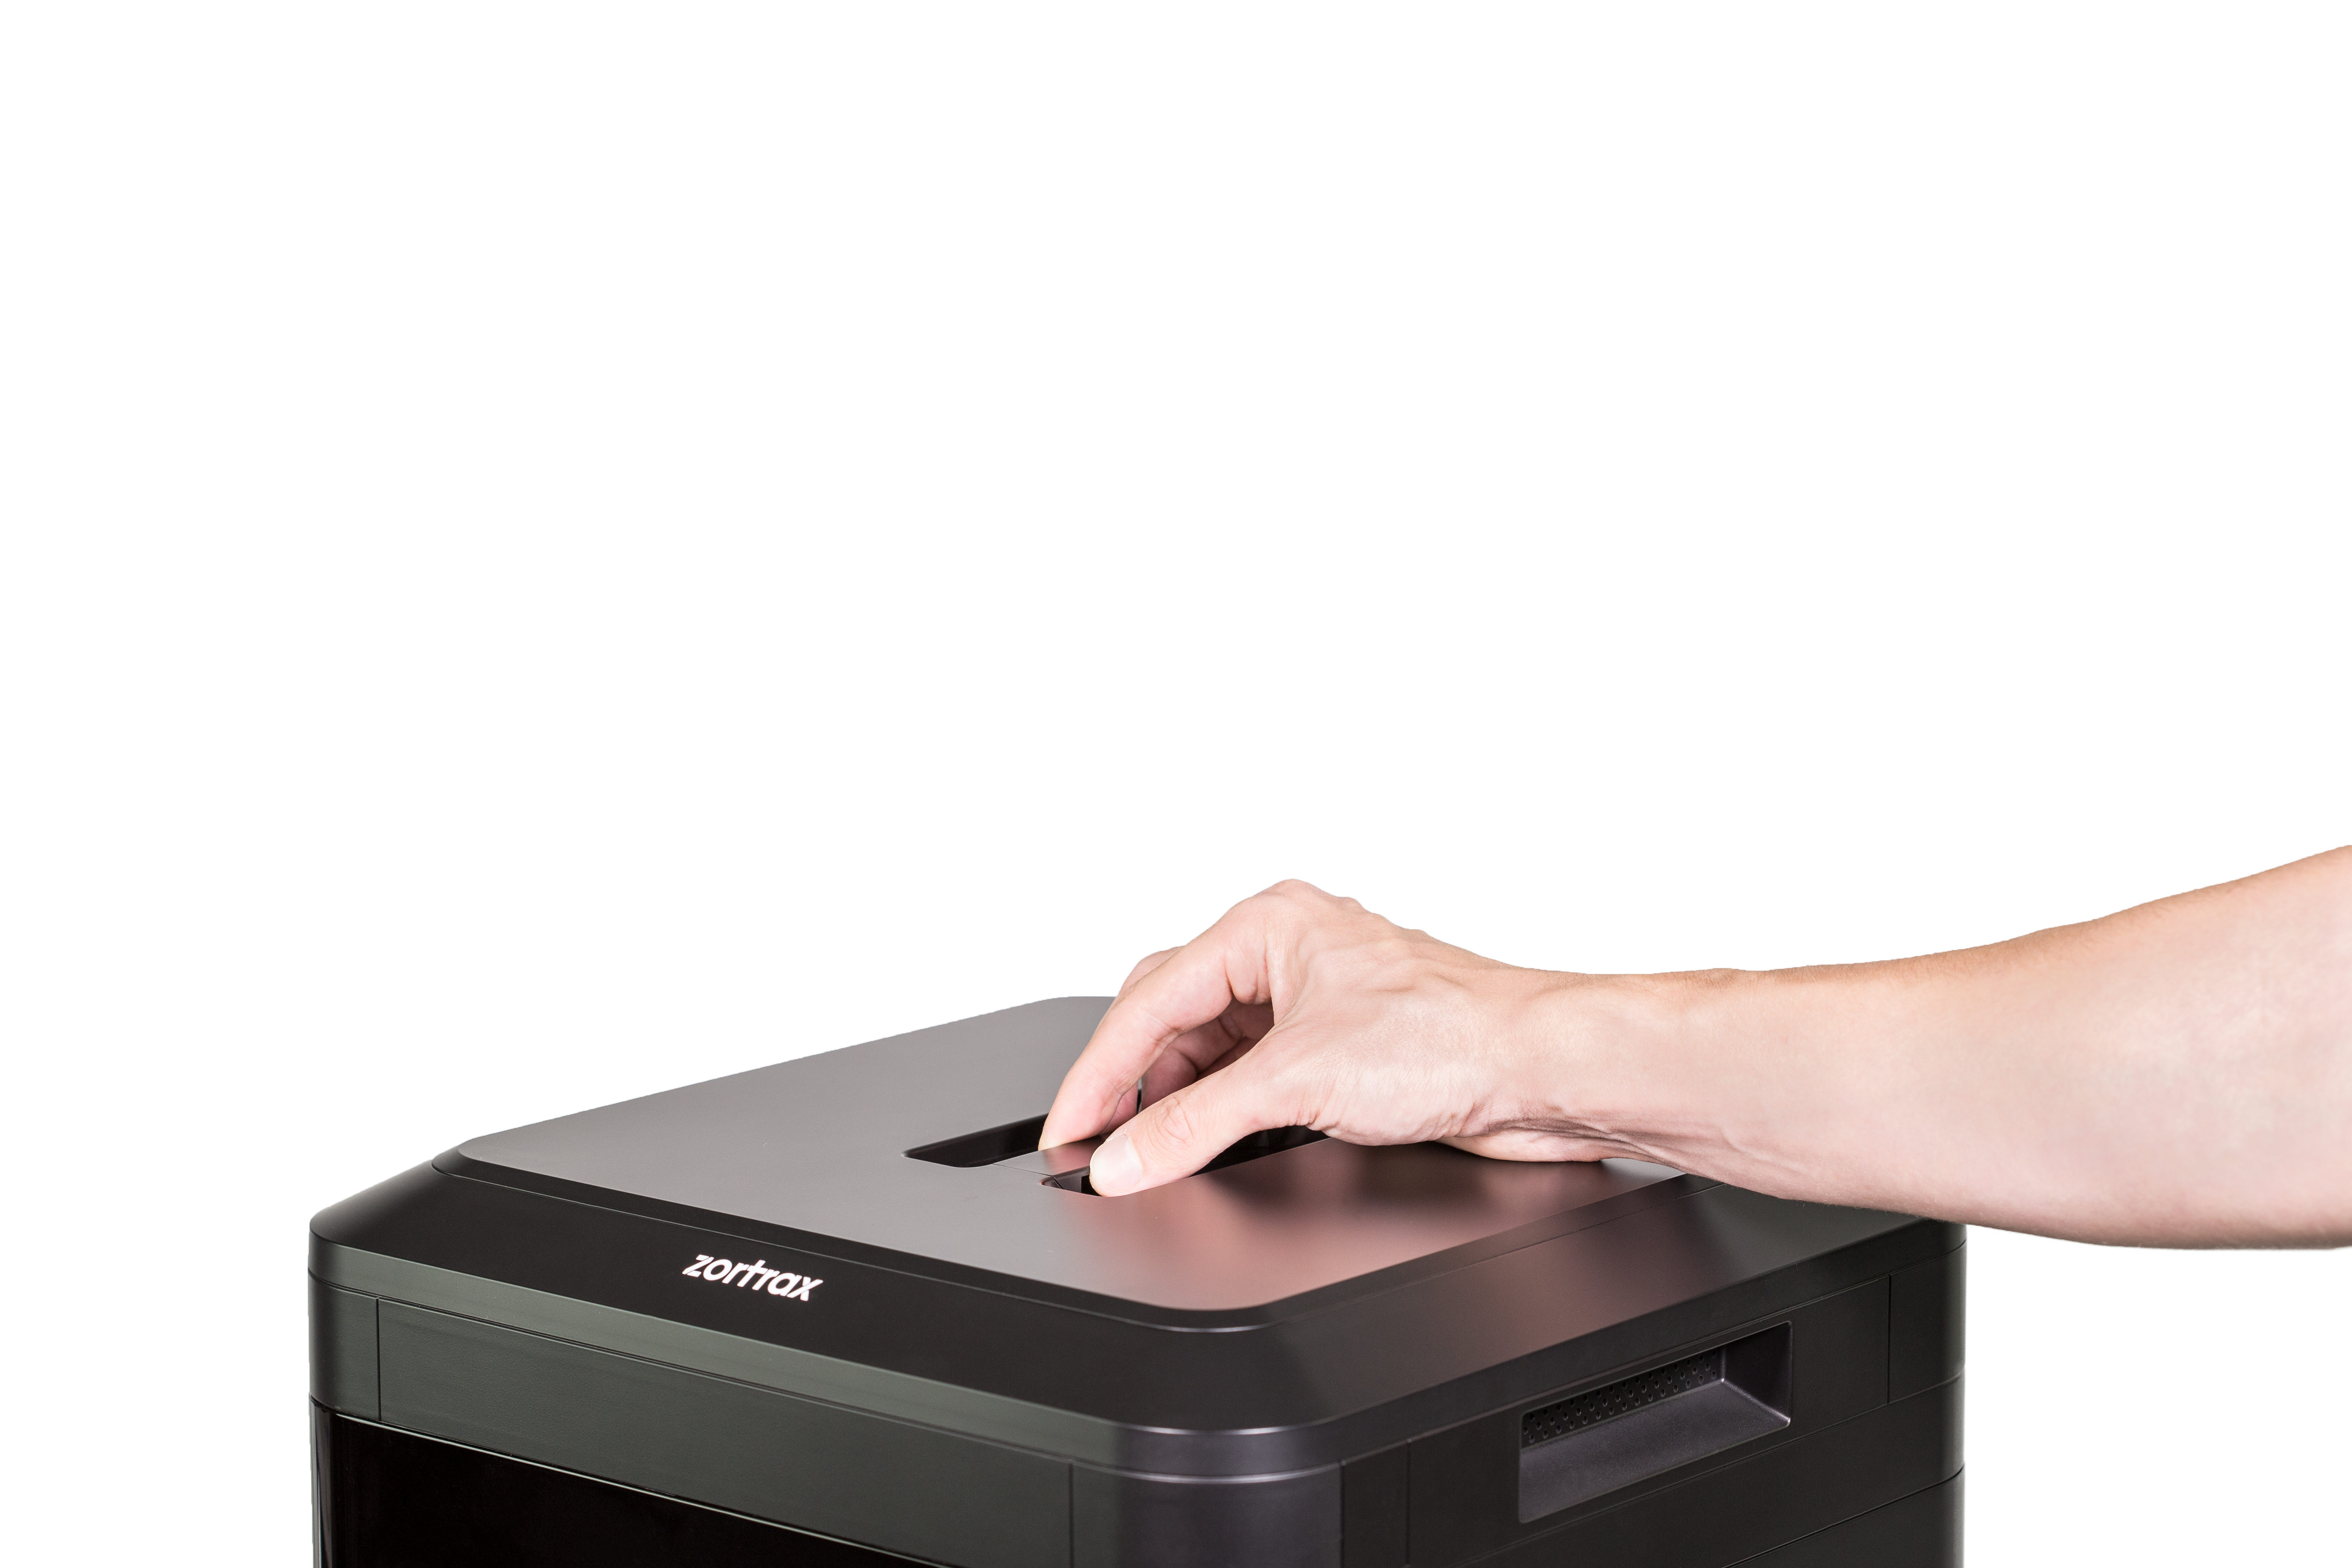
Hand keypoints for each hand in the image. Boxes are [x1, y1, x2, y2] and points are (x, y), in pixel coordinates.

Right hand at [1038, 880, 1642, 1195]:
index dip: (1099, 1073)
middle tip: (1098, 1143)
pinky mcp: (1338, 1047)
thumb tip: (1128, 1157)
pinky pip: (1251, 1075)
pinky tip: (1206, 1140)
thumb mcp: (1296, 1082)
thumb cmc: (1454, 1035)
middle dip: (1131, 1079)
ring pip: (1210, 1046)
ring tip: (1149, 1149)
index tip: (1067, 1129)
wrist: (1542, 1070)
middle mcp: (1287, 951)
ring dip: (1178, 1097)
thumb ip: (1195, 1124)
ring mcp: (1313, 999)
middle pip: (1170, 1015)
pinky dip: (1220, 1109)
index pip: (1149, 1000)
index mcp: (1267, 924)